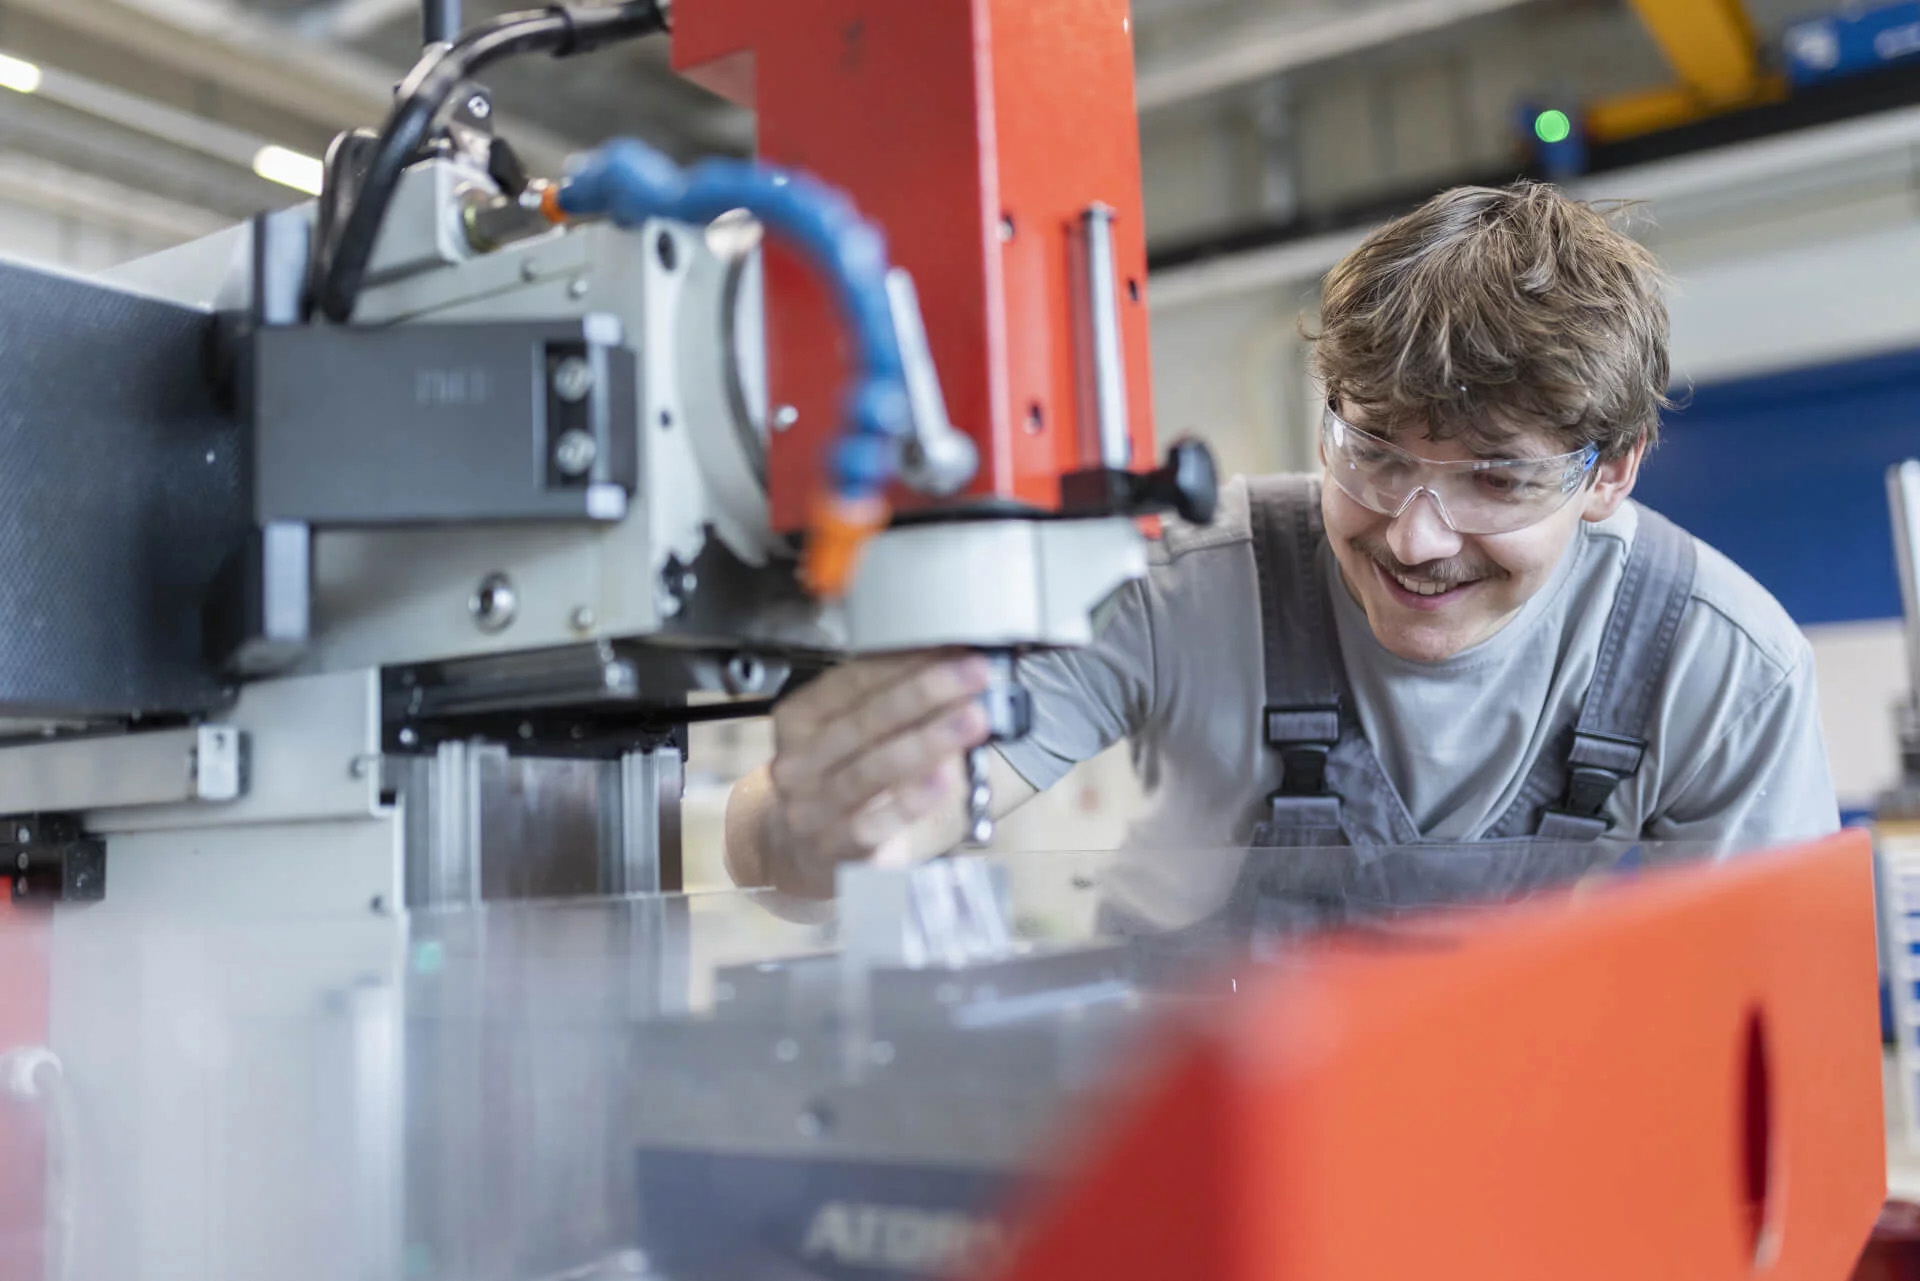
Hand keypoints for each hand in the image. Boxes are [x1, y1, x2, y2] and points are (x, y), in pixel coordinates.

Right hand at [758, 653, 992, 895]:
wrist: (801, 853)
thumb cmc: (838, 781)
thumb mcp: (850, 737)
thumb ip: (893, 706)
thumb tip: (953, 668)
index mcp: (799, 720)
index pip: (851, 681)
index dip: (904, 661)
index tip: (949, 647)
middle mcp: (798, 763)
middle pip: (864, 722)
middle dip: (925, 692)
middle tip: (973, 674)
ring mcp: (812, 809)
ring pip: (871, 770)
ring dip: (928, 740)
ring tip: (971, 719)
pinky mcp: (836, 850)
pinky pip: (875, 823)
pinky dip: (912, 800)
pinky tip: (944, 778)